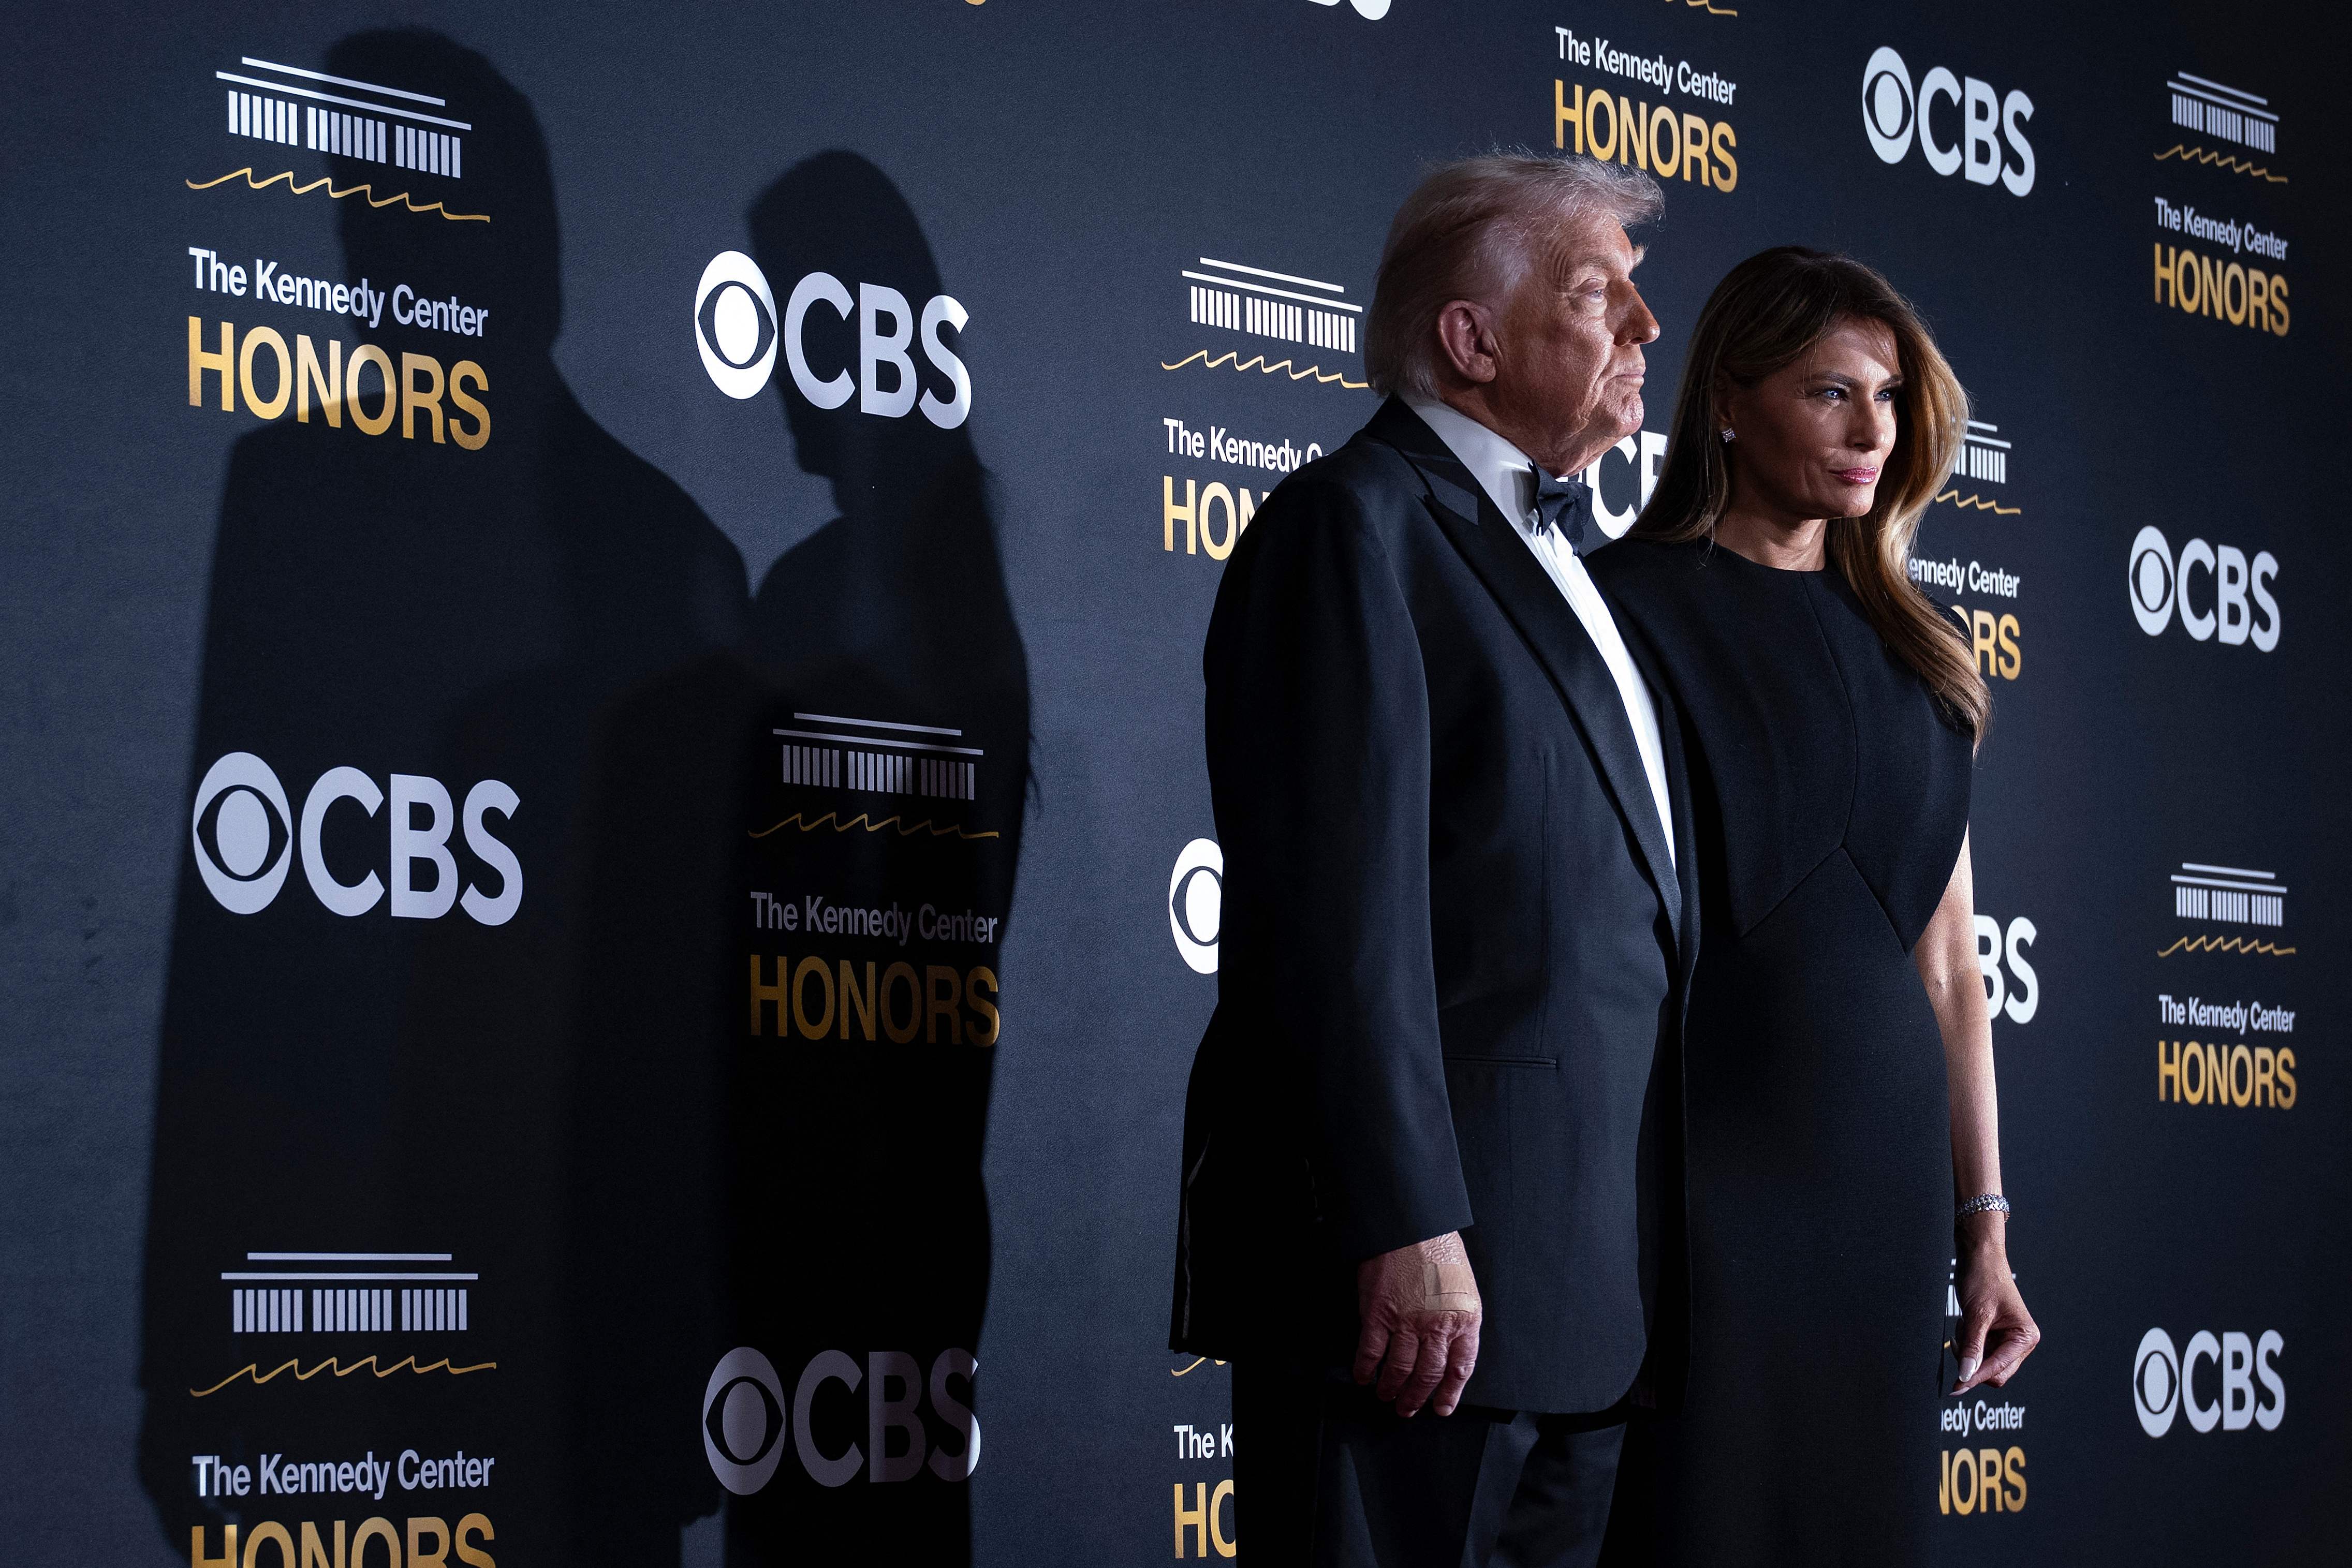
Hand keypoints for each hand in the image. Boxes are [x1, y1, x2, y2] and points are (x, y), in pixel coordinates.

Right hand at [1353, 1231, 1481, 1416]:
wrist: (1411, 1225)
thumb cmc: (1438, 1249)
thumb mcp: (1464, 1287)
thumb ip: (1459, 1320)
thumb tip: (1449, 1350)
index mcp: (1464, 1319)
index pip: (1460, 1368)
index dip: (1449, 1393)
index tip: (1442, 1407)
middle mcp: (1438, 1325)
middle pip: (1428, 1375)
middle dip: (1417, 1398)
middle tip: (1409, 1408)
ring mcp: (1407, 1321)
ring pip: (1400, 1370)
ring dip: (1392, 1389)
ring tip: (1386, 1395)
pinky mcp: (1379, 1314)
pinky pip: (1371, 1352)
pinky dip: (1366, 1369)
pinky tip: (1364, 1376)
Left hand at [1952, 1222, 2040, 1393]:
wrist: (1978, 1256)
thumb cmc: (1983, 1278)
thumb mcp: (1976, 1315)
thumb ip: (1973, 1347)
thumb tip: (1966, 1376)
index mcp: (2025, 1337)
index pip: (1998, 1369)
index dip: (1976, 1377)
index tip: (1956, 1389)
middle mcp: (2020, 1342)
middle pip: (1994, 1372)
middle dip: (1972, 1360)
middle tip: (1960, 1339)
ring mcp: (2007, 1340)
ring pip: (1982, 1363)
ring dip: (1968, 1349)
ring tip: (1965, 1323)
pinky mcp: (1994, 1336)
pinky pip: (1977, 1351)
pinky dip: (1967, 1342)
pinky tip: (1965, 1323)